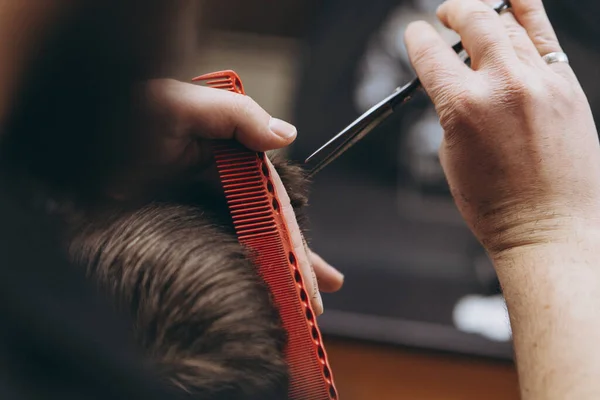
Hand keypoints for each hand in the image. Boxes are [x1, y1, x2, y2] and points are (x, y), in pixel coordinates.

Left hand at [112, 79, 342, 313]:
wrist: (70, 141)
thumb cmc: (123, 114)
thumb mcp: (182, 105)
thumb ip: (238, 115)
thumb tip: (288, 137)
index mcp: (228, 154)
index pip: (271, 202)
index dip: (294, 237)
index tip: (313, 274)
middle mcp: (217, 182)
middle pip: (265, 227)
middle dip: (295, 263)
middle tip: (318, 301)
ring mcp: (196, 205)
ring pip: (243, 242)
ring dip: (272, 273)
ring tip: (298, 309)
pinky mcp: (177, 222)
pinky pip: (213, 249)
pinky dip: (235, 272)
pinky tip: (252, 293)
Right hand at [404, 0, 599, 257]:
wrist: (549, 228)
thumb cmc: (496, 204)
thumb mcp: (452, 155)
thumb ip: (452, 112)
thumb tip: (458, 84)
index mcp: (463, 107)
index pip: (431, 55)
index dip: (417, 39)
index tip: (415, 34)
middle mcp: (503, 85)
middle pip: (475, 22)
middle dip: (453, 11)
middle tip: (444, 13)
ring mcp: (541, 83)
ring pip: (511, 24)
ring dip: (488, 11)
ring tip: (478, 10)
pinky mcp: (568, 88)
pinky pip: (545, 38)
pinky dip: (529, 13)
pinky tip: (517, 1)